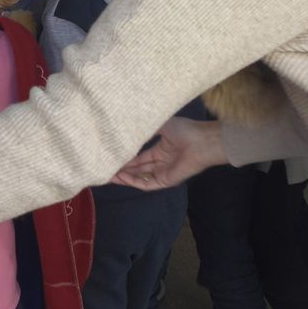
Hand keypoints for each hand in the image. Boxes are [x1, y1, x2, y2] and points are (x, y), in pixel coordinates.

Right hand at [110, 117, 226, 190]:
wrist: (203, 141)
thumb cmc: (185, 130)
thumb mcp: (161, 125)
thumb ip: (145, 129)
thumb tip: (127, 128)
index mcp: (161, 150)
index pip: (139, 157)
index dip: (125, 158)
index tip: (111, 156)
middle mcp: (161, 162)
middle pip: (137, 168)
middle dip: (121, 169)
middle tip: (104, 167)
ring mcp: (163, 173)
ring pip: (139, 177)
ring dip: (124, 177)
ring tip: (108, 174)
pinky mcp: (166, 181)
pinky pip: (147, 184)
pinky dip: (134, 182)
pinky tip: (122, 177)